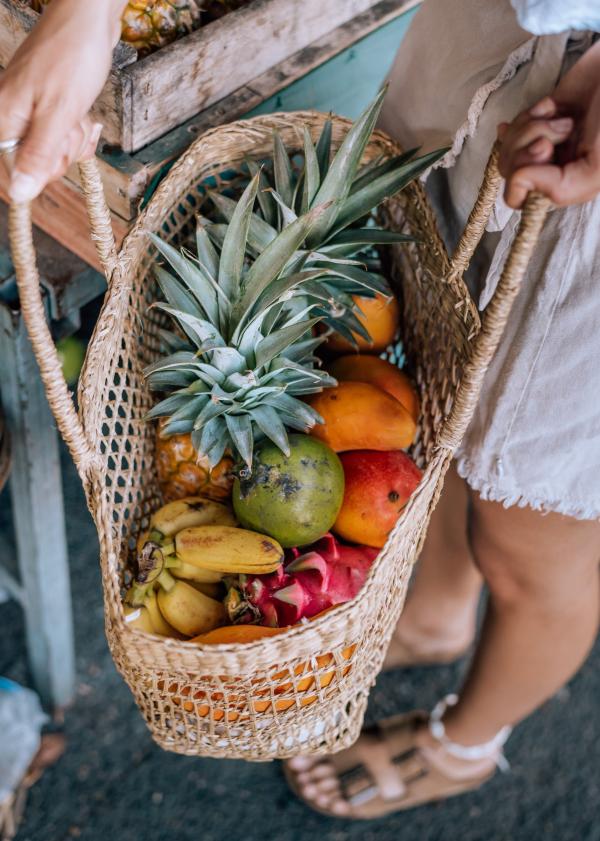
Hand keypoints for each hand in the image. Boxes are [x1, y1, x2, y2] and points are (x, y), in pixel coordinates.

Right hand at [0, 0, 124, 202]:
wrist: (87, 18)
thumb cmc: (72, 58)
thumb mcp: (59, 115)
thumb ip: (38, 155)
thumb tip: (19, 194)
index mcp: (4, 120)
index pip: (16, 173)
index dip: (42, 171)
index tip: (58, 151)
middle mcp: (11, 117)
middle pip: (39, 164)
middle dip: (64, 149)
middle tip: (70, 122)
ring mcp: (30, 111)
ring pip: (55, 150)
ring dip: (74, 136)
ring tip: (77, 111)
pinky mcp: (47, 107)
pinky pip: (63, 134)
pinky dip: (78, 128)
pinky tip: (83, 113)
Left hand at [498, 40, 599, 208]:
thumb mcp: (598, 168)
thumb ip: (560, 188)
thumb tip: (519, 181)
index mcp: (567, 186)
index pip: (519, 197)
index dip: (521, 174)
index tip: (545, 149)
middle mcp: (553, 169)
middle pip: (509, 169)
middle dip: (526, 145)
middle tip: (560, 128)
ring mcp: (547, 142)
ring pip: (509, 145)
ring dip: (530, 126)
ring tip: (562, 118)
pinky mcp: (542, 118)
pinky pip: (516, 122)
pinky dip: (530, 112)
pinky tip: (552, 107)